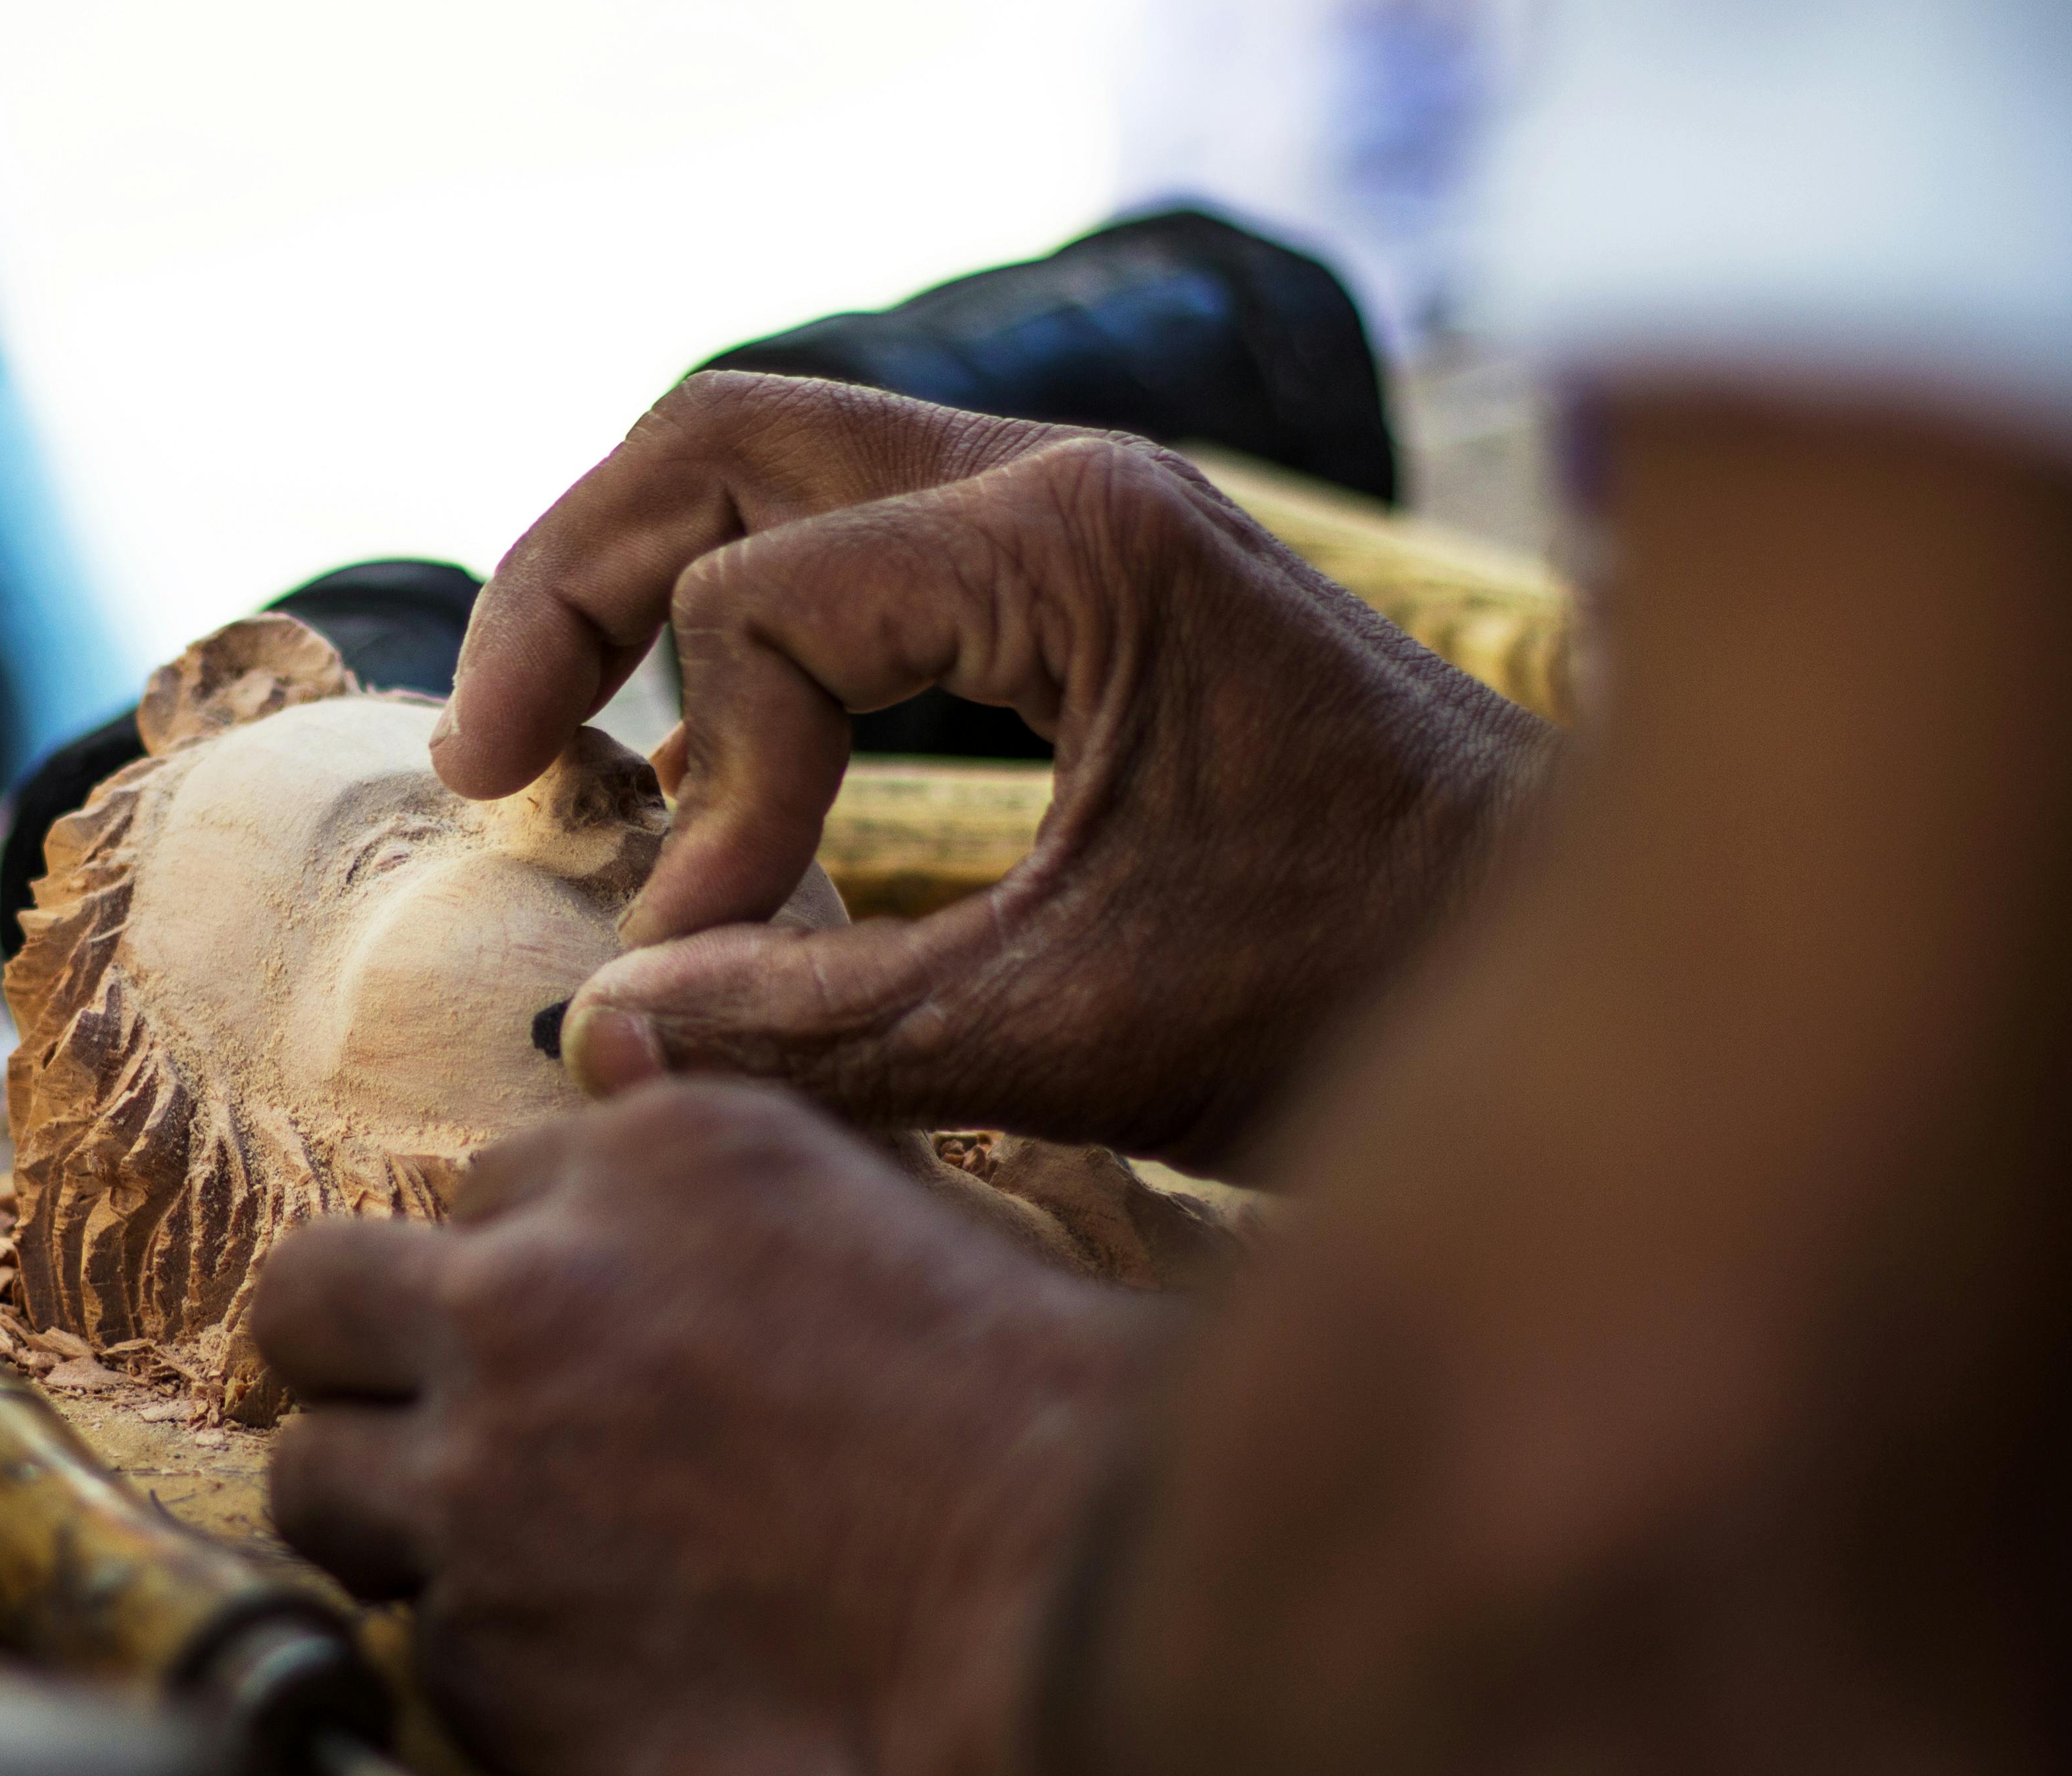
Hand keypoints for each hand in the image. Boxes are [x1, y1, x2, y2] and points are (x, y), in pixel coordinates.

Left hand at [254, 1078, 1161, 1775]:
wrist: (1083, 1620)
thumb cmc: (1032, 1410)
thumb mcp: (879, 1201)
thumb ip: (701, 1143)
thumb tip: (601, 1034)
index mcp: (632, 1163)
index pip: (481, 1197)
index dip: (530, 1281)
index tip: (592, 1350)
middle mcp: (526, 1298)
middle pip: (308, 1297)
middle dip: (358, 1358)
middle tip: (442, 1429)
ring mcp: (486, 1480)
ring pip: (310, 1475)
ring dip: (386, 1515)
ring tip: (518, 1563)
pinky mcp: (487, 1655)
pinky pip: (418, 1640)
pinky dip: (491, 1662)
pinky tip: (619, 1677)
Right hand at [439, 372, 1553, 1169]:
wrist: (1587, 975)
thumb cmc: (1365, 991)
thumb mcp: (1066, 1023)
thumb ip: (813, 1028)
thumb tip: (602, 1035)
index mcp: (1067, 541)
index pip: (756, 609)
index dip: (702, 795)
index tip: (705, 954)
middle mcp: (1068, 484)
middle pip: (725, 444)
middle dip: (576, 589)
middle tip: (484, 755)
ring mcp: (1090, 520)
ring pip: (788, 476)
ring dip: (656, 597)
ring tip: (561, 743)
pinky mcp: (1104, 587)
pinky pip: (871, 557)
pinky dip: (764, 641)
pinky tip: (725, 775)